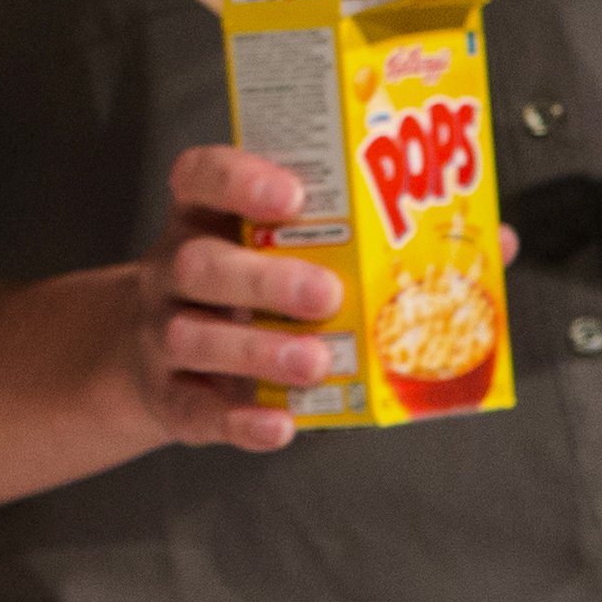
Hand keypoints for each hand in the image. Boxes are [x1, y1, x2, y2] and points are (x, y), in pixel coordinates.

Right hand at [108, 147, 361, 456]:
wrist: (156, 358)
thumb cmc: (236, 293)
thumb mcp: (260, 250)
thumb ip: (326, 241)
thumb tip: (445, 236)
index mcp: (200, 219)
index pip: (200, 177)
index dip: (240, 181)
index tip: (293, 197)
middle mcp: (172, 271)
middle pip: (199, 264)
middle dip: (264, 280)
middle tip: (326, 294)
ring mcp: (161, 334)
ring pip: (191, 337)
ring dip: (258, 351)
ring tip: (315, 362)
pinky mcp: (167, 396)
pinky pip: (194, 408)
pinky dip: (238, 421)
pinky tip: (280, 425)